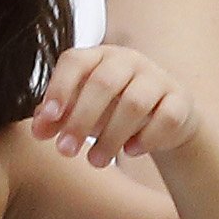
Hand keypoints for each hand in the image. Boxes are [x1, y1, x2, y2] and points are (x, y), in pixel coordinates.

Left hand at [28, 44, 196, 170]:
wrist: (162, 118)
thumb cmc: (111, 110)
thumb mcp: (80, 110)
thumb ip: (55, 117)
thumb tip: (37, 131)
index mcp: (99, 56)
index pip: (75, 61)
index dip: (59, 88)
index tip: (47, 119)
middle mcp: (130, 61)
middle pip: (103, 83)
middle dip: (80, 119)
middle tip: (64, 151)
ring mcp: (158, 78)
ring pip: (135, 103)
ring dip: (111, 136)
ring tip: (94, 162)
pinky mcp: (181, 100)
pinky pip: (166, 118)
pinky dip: (147, 138)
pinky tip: (131, 152)